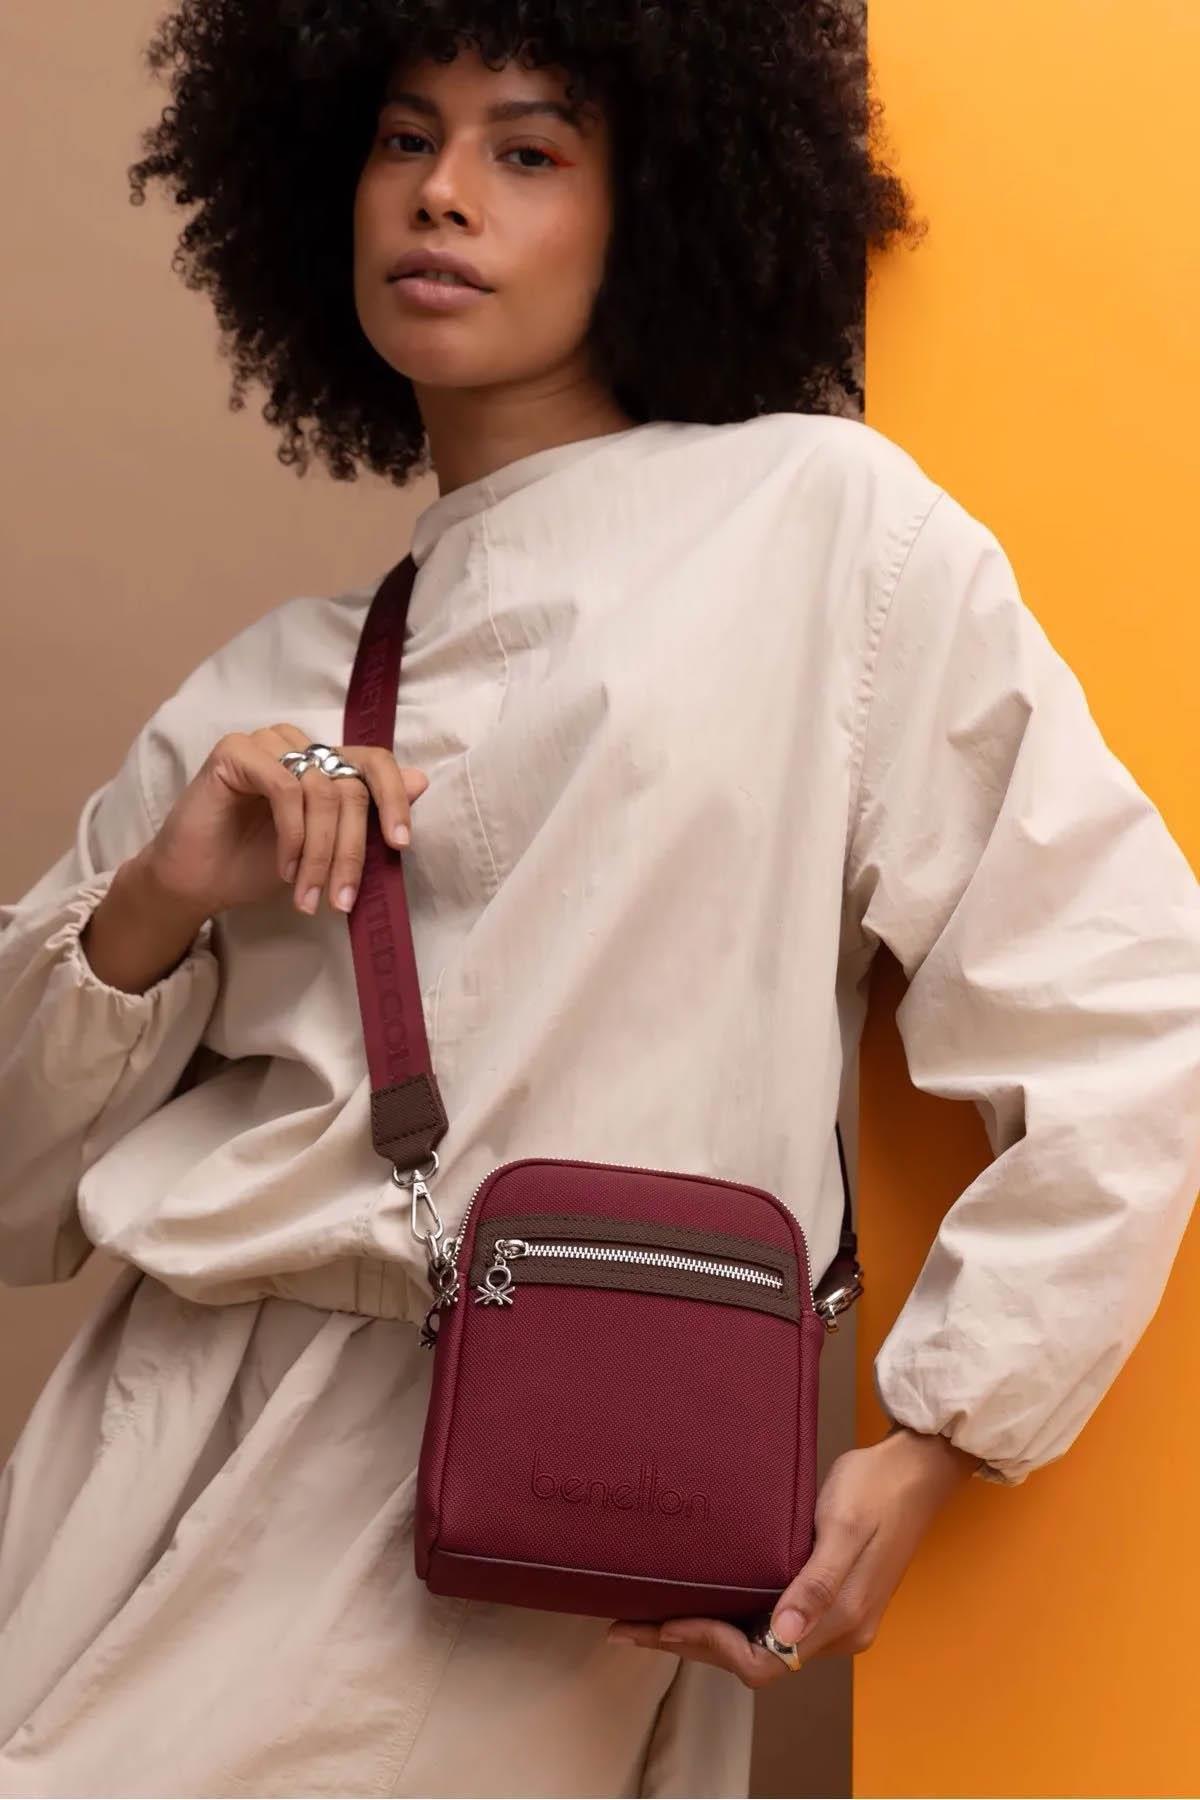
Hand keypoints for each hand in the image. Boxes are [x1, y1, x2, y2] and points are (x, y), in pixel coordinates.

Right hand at [142, 724, 429, 919]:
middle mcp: (299, 746)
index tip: (401, 845)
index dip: (395, 800)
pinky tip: (285, 867)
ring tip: (310, 894)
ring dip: (321, 851)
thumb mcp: (325, 849)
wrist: (197, 882)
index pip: (375, 763)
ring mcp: (267, 743)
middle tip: (341, 900)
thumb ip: (366, 818)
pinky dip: (292, 834)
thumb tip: (423, 781)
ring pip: (321, 791)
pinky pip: (285, 787)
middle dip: (351, 851)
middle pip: (350, 788)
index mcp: (323, 763)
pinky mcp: (235, 751)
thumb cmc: (257, 865)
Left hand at [606, 1425, 979, 1689]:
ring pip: (759, 1647)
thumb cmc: (876, 1487)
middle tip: (631, 1629)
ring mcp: (834, 1620)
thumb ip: (816, 1583)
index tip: (669, 1623)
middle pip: (756, 1661)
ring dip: (705, 1638)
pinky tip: (698, 1605)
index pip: (766, 1660)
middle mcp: (838, 1632)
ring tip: (649, 1622)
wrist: (913, 1468)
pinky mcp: (828, 1601)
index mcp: (843, 1619)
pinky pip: (769, 1627)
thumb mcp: (842, 1526)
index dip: (712, 1647)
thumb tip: (785, 1636)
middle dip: (692, 1647)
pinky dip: (728, 1623)